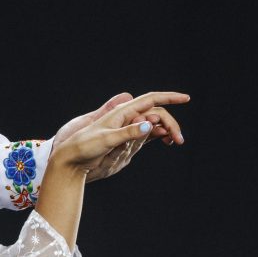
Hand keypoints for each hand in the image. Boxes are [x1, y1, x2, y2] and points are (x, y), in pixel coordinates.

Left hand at [50, 90, 188, 175]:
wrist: (71, 159)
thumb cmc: (84, 147)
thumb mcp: (106, 139)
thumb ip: (128, 133)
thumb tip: (149, 125)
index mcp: (122, 112)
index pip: (151, 99)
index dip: (169, 97)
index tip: (186, 98)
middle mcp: (126, 117)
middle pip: (155, 113)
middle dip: (170, 123)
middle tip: (178, 140)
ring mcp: (126, 127)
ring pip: (152, 123)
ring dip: (165, 130)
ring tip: (172, 141)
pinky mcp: (124, 138)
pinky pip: (145, 133)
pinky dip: (156, 135)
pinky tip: (163, 141)